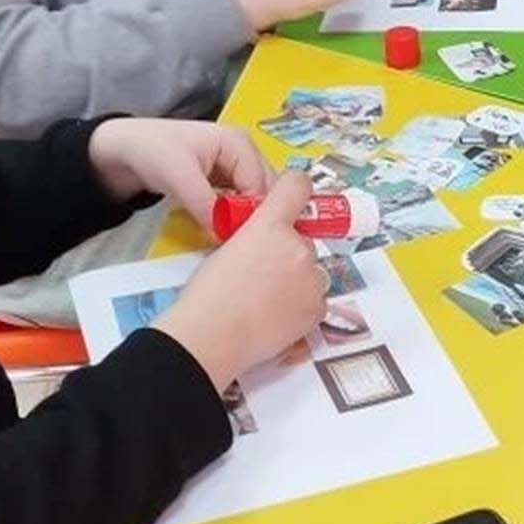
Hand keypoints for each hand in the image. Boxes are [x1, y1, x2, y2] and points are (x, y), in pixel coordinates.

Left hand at [88, 118, 274, 229]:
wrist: (124, 149)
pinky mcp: (226, 181)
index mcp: (240, 142)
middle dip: (255, 216)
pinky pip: (241, 202)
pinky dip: (236, 216)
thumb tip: (226, 234)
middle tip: (239, 241)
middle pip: (265, 190)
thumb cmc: (152, 151)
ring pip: (255, 198)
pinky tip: (226, 229)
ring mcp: (237, 167)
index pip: (261, 184)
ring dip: (246, 218)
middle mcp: (245, 152)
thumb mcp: (179, 176)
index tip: (241, 238)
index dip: (254, 212)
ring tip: (233, 238)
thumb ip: (205, 204)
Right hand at [153, 171, 329, 391]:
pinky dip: (302, 306)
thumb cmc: (206, 296)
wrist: (210, 337)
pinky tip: (277, 316)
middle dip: (289, 253)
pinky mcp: (317, 308)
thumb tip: (266, 241)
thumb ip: (255, 236)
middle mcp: (297, 246)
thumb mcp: (227, 248)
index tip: (293, 198)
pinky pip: (317, 299)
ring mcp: (311, 278)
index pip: (296, 186)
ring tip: (267, 301)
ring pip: (311, 270)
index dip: (294, 189)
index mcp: (269, 225)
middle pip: (303, 239)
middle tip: (264, 275)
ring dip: (297, 280)